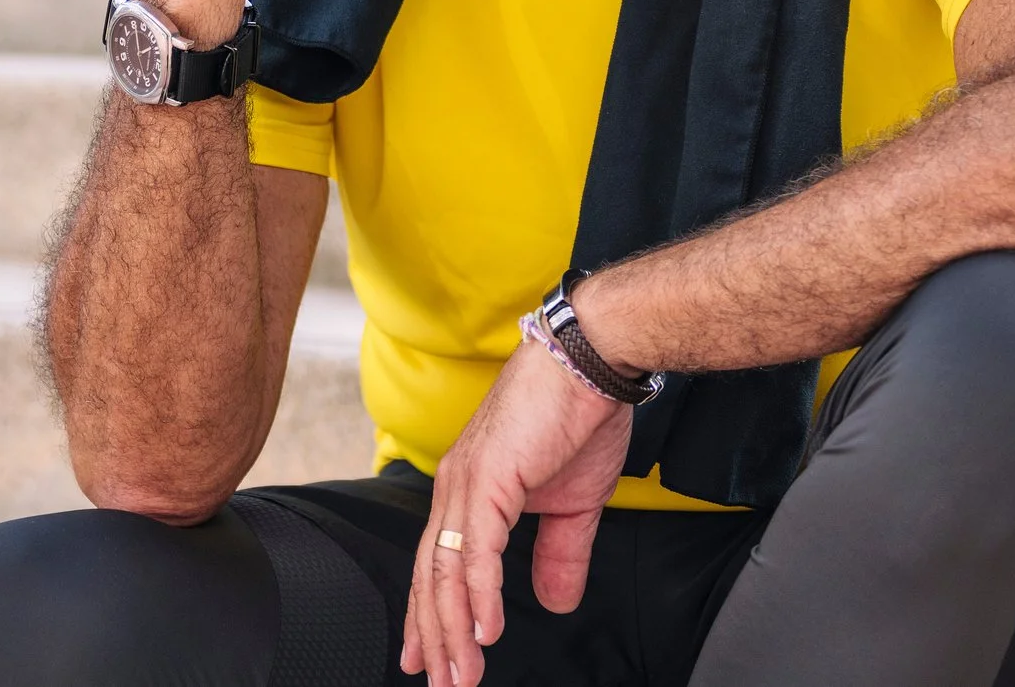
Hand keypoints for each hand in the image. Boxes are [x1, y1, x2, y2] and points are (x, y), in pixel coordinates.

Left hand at [403, 335, 632, 686]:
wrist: (589, 360)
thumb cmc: (578, 415)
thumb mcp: (573, 501)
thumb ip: (559, 552)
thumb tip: (554, 601)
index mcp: (469, 489)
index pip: (439, 564)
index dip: (431, 613)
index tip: (425, 656)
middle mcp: (456, 486)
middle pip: (434, 575)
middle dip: (435, 635)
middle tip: (439, 683)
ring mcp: (467, 481)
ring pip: (449, 570)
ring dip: (454, 628)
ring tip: (460, 674)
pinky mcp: (490, 478)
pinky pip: (478, 549)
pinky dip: (479, 593)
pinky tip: (485, 631)